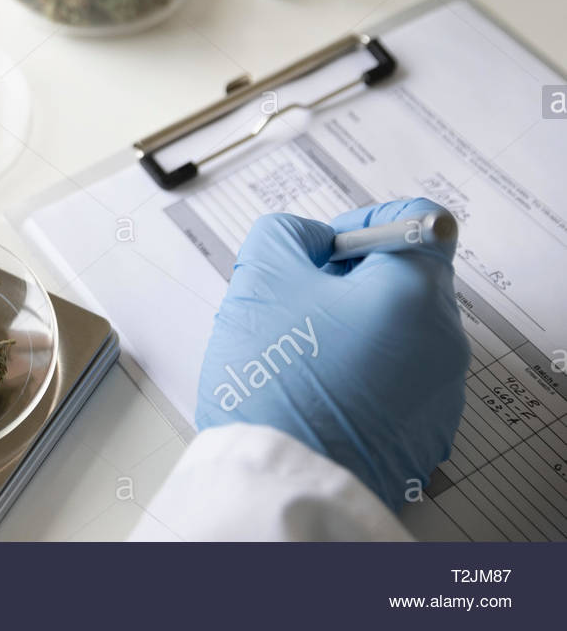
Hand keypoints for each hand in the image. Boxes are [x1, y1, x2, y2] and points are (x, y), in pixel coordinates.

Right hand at [194, 198, 469, 510]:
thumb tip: (309, 242)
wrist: (279, 480)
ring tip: (297, 358)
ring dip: (349, 333)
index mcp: (414, 293)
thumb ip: (285, 234)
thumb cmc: (273, 380)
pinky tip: (312, 396)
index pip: (417, 223)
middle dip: (345, 284)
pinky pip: (393, 385)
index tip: (321, 251)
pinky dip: (357, 379)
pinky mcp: (422, 436)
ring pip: (394, 336)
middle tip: (293, 306)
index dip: (361, 224)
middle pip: (401, 283)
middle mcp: (443, 343)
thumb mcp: (260, 276)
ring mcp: (439, 396)